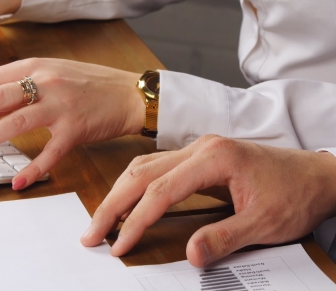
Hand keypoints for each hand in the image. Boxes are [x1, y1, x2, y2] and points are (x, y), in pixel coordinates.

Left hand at [0, 58, 144, 189]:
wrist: (128, 93)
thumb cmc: (88, 84)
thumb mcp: (51, 73)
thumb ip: (19, 85)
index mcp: (33, 66)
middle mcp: (44, 82)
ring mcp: (60, 105)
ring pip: (14, 122)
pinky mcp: (76, 128)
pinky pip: (49, 153)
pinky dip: (32, 169)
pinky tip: (16, 182)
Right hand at [81, 135, 335, 266]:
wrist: (316, 175)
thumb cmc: (295, 194)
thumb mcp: (265, 223)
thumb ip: (225, 238)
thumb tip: (190, 256)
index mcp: (214, 158)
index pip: (161, 190)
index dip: (136, 221)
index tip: (119, 245)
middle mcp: (199, 148)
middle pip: (141, 173)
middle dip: (113, 205)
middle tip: (92, 233)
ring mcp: (197, 149)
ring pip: (143, 167)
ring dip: (119, 194)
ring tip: (102, 222)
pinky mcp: (197, 157)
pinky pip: (155, 168)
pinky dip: (135, 187)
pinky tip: (127, 205)